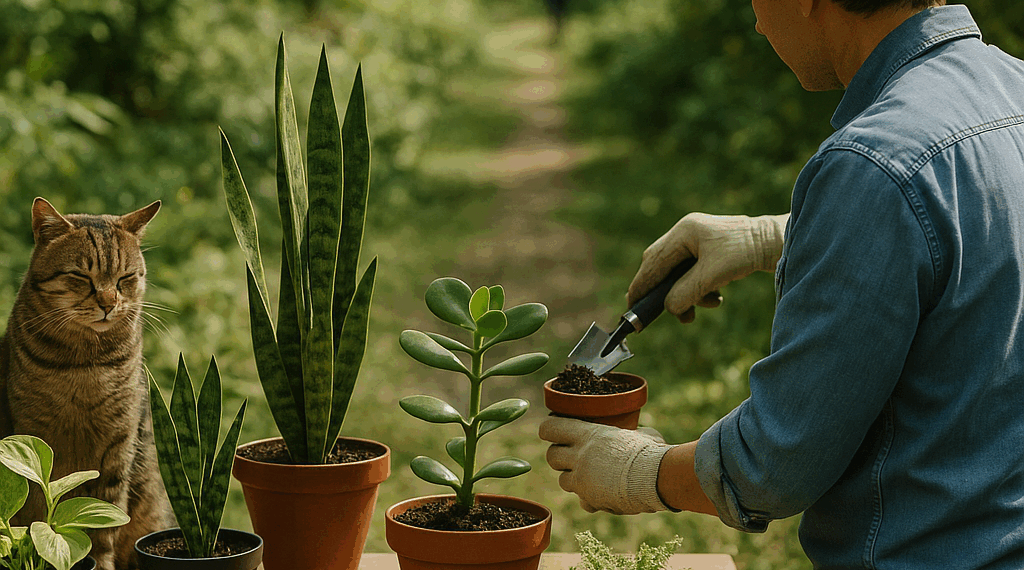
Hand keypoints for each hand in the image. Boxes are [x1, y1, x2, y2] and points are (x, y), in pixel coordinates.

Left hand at [539, 417, 672, 514]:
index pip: (550, 428)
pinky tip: (606, 496)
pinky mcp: (590, 499)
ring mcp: (582, 479)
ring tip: (593, 477)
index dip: (550, 430)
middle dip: (559, 458)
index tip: (555, 432)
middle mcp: (579, 456)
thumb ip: (631, 434)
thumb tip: (639, 433)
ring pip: (562, 481)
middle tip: (573, 457)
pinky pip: (583, 502)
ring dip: (574, 480)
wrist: (655, 479)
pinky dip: (591, 501)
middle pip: (551, 456)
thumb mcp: (640, 434)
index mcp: (588, 434)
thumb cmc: (650, 451)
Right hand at [627, 212, 788, 322]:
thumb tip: (669, 308)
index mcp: (684, 231)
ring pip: (678, 272)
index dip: (641, 285)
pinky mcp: (710, 250)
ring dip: (685, 294)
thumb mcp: (713, 276)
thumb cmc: (746, 253)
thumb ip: (687, 293)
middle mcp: (687, 232)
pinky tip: (714, 299)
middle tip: (659, 312)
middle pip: (661, 266)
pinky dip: (698, 290)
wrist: (778, 243)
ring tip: (696, 311)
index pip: (653, 261)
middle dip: (663, 292)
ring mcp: (698, 240)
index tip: (632, 304)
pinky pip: (693, 273)